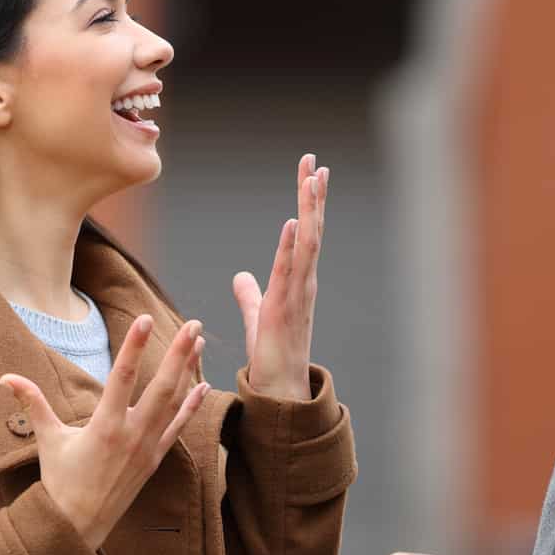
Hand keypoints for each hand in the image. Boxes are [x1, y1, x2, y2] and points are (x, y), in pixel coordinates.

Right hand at [0, 315, 208, 549]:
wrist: (77, 525)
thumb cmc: (60, 481)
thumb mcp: (47, 439)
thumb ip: (32, 403)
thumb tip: (6, 378)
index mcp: (104, 426)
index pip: (123, 377)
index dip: (134, 346)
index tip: (146, 319)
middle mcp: (131, 435)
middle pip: (162, 387)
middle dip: (179, 354)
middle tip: (193, 325)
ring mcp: (148, 447)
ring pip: (175, 403)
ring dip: (189, 371)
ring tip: (200, 342)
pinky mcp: (155, 459)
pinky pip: (179, 428)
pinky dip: (192, 406)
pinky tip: (204, 386)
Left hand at [233, 153, 327, 400]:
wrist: (279, 393)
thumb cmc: (271, 357)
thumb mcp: (258, 317)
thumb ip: (250, 295)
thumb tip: (241, 276)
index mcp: (299, 280)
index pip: (306, 232)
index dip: (309, 202)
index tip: (310, 171)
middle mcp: (304, 282)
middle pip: (312, 228)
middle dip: (313, 194)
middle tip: (314, 160)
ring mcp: (298, 293)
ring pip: (308, 242)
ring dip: (310, 209)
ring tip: (312, 178)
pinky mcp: (285, 308)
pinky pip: (291, 271)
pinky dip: (293, 245)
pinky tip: (295, 221)